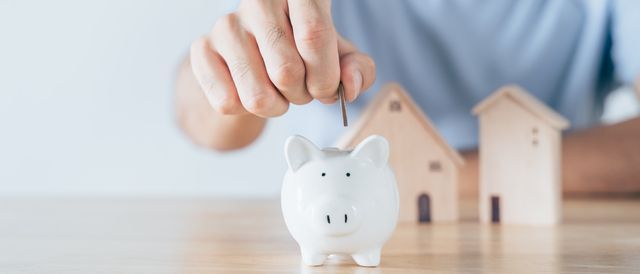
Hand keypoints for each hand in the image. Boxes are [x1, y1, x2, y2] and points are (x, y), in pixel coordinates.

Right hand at [189, 0, 375, 116]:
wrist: (254, 54)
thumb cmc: (301, 51)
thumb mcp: (338, 56)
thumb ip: (358, 68)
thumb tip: (352, 85)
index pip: (314, 34)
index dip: (325, 76)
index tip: (327, 89)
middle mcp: (259, 1)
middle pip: (286, 72)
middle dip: (302, 95)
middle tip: (301, 88)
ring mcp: (226, 24)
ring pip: (257, 96)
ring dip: (276, 106)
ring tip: (278, 91)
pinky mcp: (201, 49)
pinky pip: (227, 102)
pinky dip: (246, 110)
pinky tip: (250, 89)